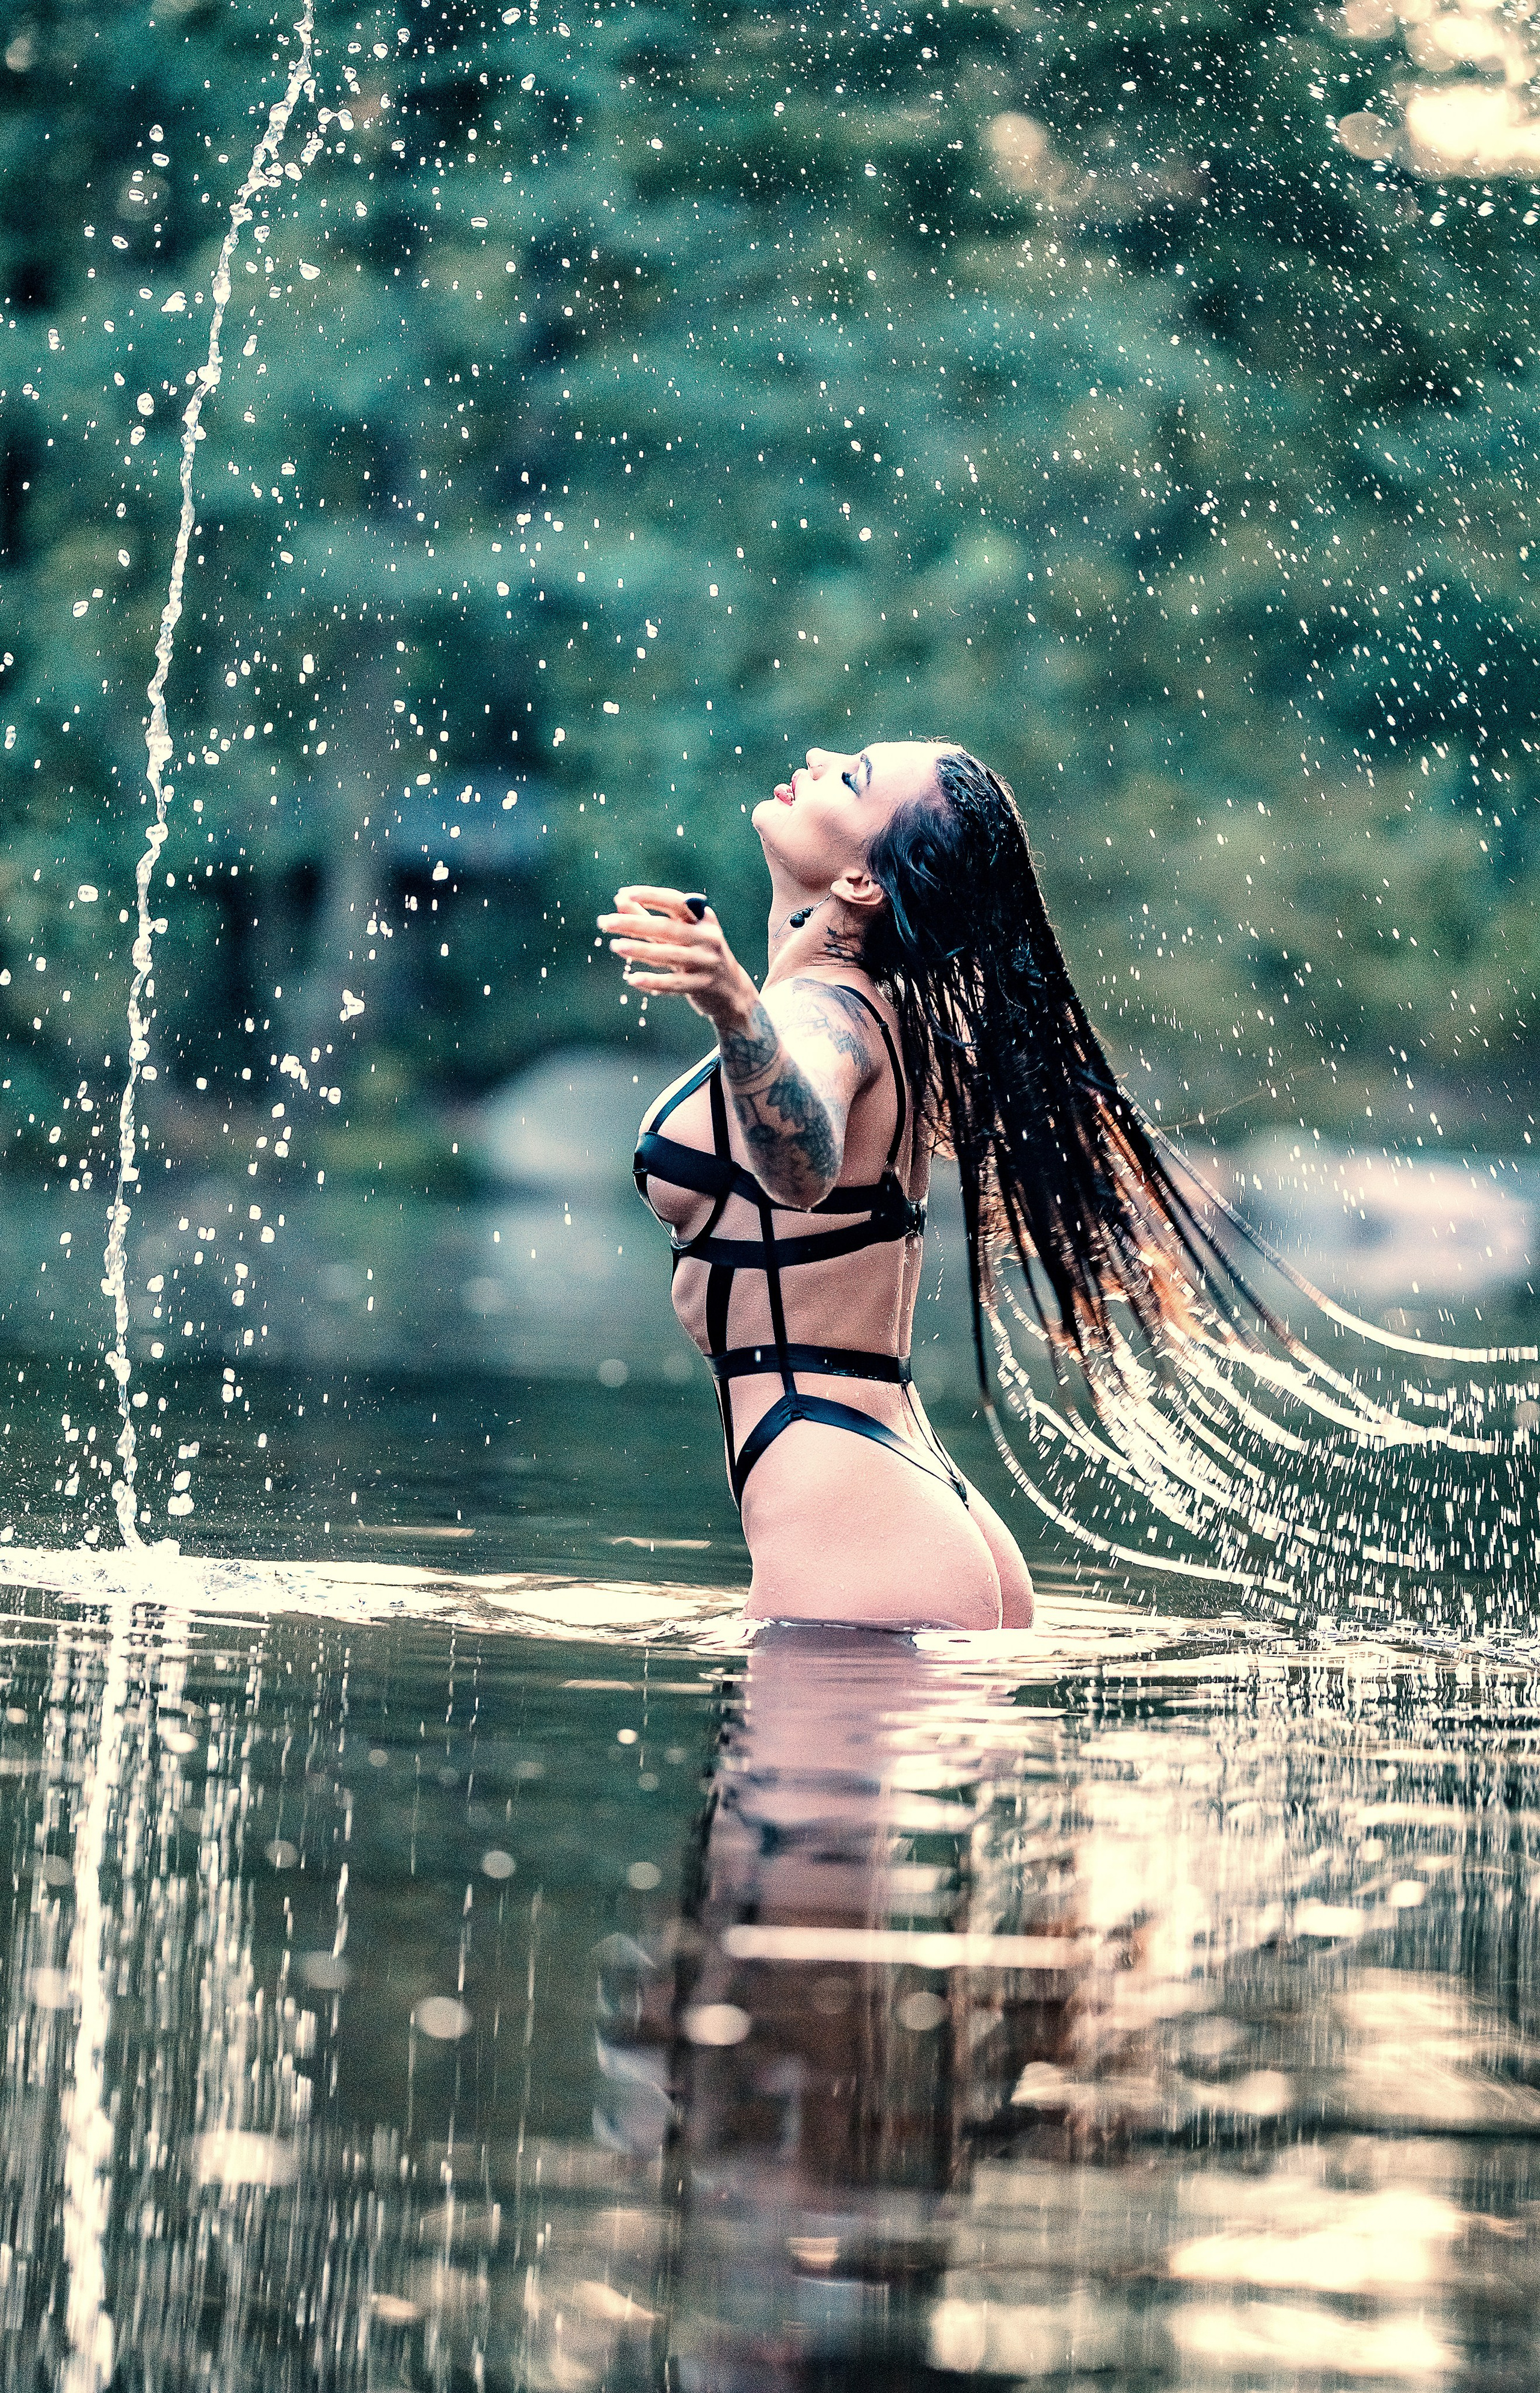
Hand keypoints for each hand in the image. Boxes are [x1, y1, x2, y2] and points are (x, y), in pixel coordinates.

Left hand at [597, 886, 760, 1029]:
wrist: (730, 989)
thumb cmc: (695, 953)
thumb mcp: (676, 933)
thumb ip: (647, 916)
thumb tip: (619, 898)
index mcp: (702, 919)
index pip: (675, 902)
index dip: (651, 896)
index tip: (625, 893)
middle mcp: (707, 937)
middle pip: (668, 928)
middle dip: (635, 923)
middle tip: (606, 922)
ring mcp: (706, 962)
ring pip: (669, 955)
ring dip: (640, 950)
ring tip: (615, 945)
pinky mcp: (703, 985)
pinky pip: (674, 984)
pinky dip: (652, 982)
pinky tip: (631, 979)